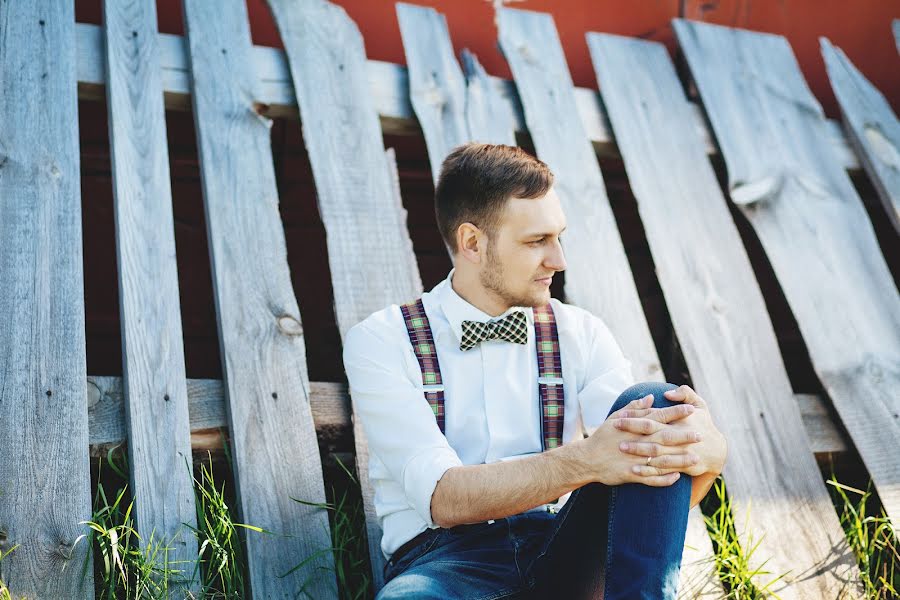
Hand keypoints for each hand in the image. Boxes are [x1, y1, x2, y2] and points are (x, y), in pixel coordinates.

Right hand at [573, 394, 700, 486]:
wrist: (587, 459)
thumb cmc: (603, 436)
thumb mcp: (616, 417)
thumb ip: (635, 408)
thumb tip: (651, 398)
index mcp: (634, 427)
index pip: (658, 417)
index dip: (676, 413)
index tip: (691, 410)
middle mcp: (636, 442)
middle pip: (664, 438)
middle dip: (683, 436)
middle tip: (701, 435)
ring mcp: (634, 460)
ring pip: (661, 460)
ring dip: (679, 460)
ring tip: (695, 459)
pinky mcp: (631, 475)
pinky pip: (651, 478)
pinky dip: (664, 478)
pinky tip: (677, 477)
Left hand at [616, 385, 726, 477]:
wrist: (718, 451)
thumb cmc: (704, 424)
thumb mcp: (700, 405)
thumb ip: (686, 393)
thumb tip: (668, 392)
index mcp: (682, 421)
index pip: (655, 416)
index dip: (637, 415)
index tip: (620, 415)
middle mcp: (680, 436)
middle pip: (653, 433)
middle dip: (633, 430)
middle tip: (615, 427)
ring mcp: (682, 453)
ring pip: (656, 452)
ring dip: (638, 450)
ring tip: (621, 447)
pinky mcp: (683, 467)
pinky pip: (663, 470)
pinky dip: (649, 470)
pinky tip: (634, 469)